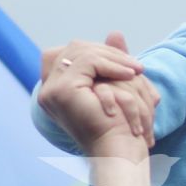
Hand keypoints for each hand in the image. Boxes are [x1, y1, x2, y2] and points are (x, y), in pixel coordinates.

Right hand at [38, 33, 156, 150]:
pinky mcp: (62, 90)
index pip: (69, 53)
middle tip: (136, 65)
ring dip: (114, 57)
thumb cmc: (120, 126)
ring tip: (137, 70)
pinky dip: (112, 64)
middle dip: (108, 52)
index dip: (96, 51)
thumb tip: (116, 32)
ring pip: (81, 51)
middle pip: (75, 49)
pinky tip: (130, 74)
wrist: (120, 153)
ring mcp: (51, 90)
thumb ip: (111, 60)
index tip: (122, 63)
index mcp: (55, 91)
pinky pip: (87, 61)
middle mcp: (48, 91)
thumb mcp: (116, 86)